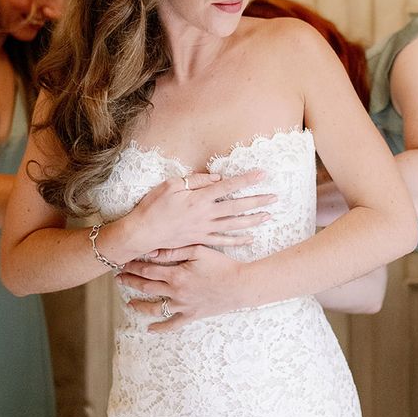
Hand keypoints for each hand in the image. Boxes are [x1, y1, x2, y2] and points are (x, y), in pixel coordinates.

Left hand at [119, 245, 248, 330]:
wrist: (240, 285)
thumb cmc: (222, 264)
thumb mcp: (199, 251)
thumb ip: (175, 249)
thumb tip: (154, 250)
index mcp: (176, 274)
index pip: (148, 269)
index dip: (133, 265)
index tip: (123, 262)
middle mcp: (176, 292)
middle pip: (147, 286)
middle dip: (130, 281)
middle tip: (118, 278)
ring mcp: (183, 305)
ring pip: (154, 307)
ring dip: (139, 305)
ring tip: (128, 303)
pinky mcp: (192, 315)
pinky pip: (172, 324)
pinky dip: (160, 328)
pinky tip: (149, 329)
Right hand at [125, 169, 274, 251]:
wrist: (142, 234)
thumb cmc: (153, 206)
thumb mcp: (171, 185)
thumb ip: (195, 180)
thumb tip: (216, 178)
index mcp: (200, 198)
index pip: (229, 186)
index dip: (247, 180)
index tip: (263, 174)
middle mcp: (206, 214)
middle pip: (237, 206)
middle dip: (258, 201)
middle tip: (275, 197)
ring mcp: (204, 229)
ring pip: (234, 225)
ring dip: (253, 220)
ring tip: (268, 216)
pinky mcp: (200, 241)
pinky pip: (223, 241)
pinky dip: (237, 240)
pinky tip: (250, 238)